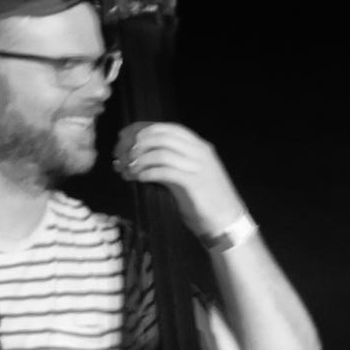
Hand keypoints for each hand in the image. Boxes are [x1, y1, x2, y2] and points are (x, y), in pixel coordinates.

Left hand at [118, 121, 245, 238]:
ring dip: (139, 159)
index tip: (123, 137)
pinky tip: (139, 179)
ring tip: (128, 170)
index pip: (166, 127)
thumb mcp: (187, 174)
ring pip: (161, 151)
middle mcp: (199, 150)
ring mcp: (198, 165)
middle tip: (122, 156)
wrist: (227, 221)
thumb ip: (170, 161)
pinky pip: (165, 171)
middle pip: (161, 135)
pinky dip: (148, 172)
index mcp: (198, 145)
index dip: (142, 129)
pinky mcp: (194, 182)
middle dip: (137, 144)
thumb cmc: (204, 200)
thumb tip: (139, 156)